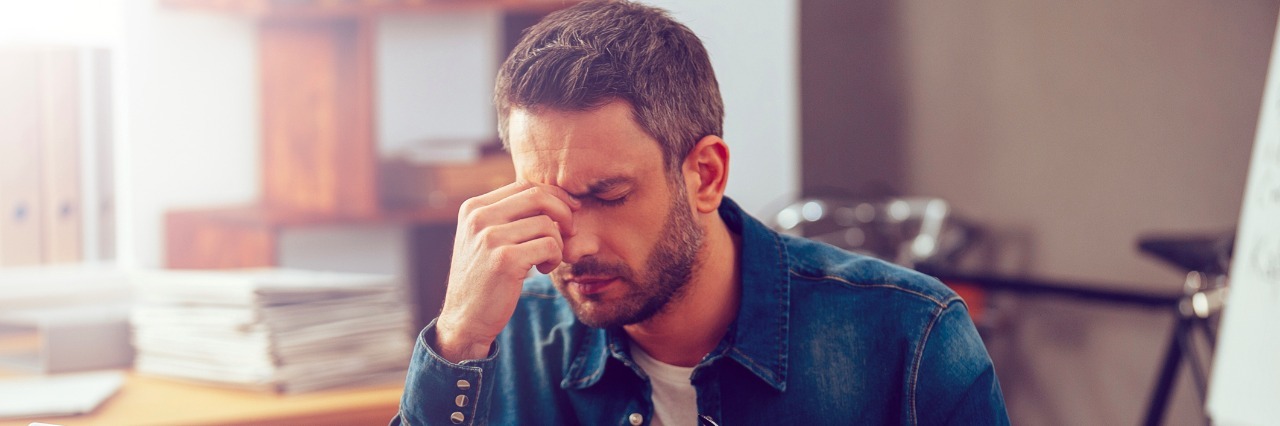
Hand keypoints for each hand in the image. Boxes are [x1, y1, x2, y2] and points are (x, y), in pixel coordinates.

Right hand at [433, 181, 579, 361]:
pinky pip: (550, 246)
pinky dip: (554, 258)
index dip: (554, 196)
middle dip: (564, 211)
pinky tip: (542, 270)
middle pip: (538, 196)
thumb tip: (552, 196)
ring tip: (547, 260)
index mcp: (473, 208)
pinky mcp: (505, 260)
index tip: (569, 211)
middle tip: (571, 231)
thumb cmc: (483, 278)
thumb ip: (507, 216)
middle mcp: (478, 217)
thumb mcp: (485, 239)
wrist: (465, 319)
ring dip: (558, 243)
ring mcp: (490, 237)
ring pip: (547, 224)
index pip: (524, 186)